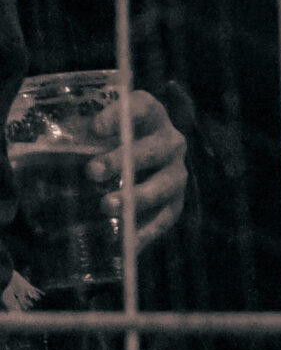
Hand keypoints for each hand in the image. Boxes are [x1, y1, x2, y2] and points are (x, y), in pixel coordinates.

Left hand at [89, 90, 187, 250]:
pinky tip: (126, 243)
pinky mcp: (175, 203)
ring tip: (107, 206)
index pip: (143, 106)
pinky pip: (166, 218)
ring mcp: (175, 173)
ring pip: (166, 183)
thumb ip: (76, 143)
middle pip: (155, 147)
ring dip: (138, 195)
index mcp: (151, 118)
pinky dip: (146, 231)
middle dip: (125, 159)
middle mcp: (170, 142)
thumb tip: (36, 158)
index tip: (95, 128)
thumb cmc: (104, 151)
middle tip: (92, 172)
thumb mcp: (93, 141)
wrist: (134, 172)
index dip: (122, 114)